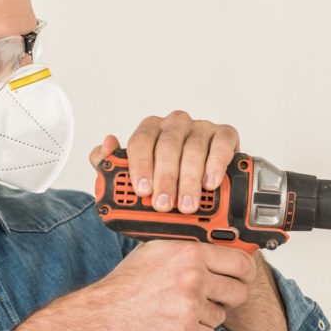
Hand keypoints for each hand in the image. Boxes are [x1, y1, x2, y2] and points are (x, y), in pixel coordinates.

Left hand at [89, 111, 239, 212]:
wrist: (196, 191)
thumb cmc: (163, 182)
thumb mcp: (134, 178)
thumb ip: (111, 164)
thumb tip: (105, 146)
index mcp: (150, 130)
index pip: (141, 141)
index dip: (140, 165)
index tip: (142, 190)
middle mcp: (174, 125)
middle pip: (168, 145)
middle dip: (165, 178)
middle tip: (164, 204)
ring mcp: (200, 128)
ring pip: (194, 148)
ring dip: (189, 180)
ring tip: (187, 206)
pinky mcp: (224, 134)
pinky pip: (221, 144)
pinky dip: (216, 164)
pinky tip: (210, 183)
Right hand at [96, 239, 256, 330]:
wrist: (107, 314)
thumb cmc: (128, 283)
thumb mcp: (156, 249)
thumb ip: (187, 245)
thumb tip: (216, 241)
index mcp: (189, 253)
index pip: (240, 262)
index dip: (244, 272)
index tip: (243, 277)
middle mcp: (193, 277)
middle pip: (238, 292)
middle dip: (227, 298)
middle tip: (211, 298)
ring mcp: (191, 306)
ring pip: (221, 316)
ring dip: (205, 317)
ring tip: (180, 311)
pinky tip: (175, 325)